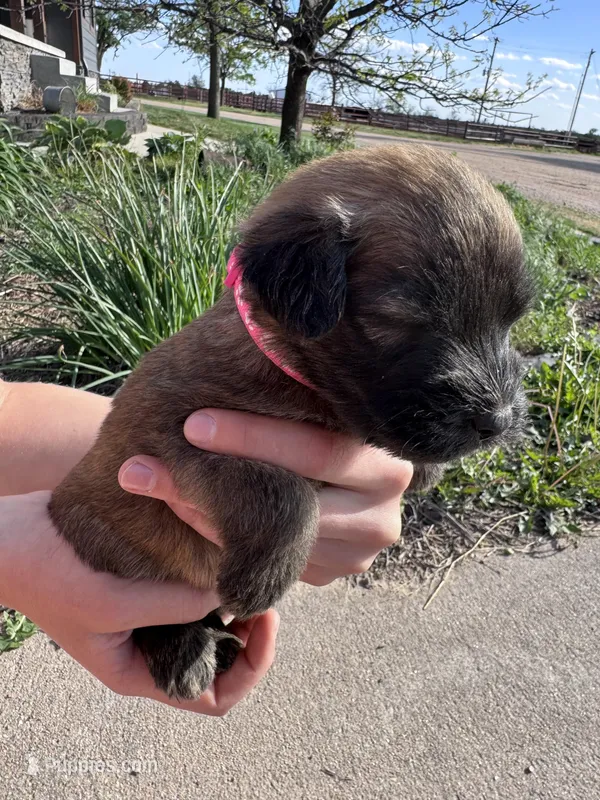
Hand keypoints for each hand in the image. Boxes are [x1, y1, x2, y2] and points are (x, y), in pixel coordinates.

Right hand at [0, 492, 277, 714]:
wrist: (14, 538)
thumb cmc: (51, 577)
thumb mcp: (111, 601)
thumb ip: (171, 604)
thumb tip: (228, 597)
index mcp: (142, 672)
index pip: (215, 696)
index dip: (251, 666)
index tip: (264, 619)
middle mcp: (153, 649)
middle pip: (222, 658)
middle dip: (251, 629)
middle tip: (262, 587)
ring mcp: (150, 617)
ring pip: (211, 620)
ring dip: (233, 598)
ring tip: (248, 565)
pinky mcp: (148, 585)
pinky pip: (191, 588)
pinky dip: (211, 574)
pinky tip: (221, 547)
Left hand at [119, 409, 411, 584]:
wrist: (333, 476)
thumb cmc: (312, 419)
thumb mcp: (312, 402)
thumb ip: (294, 381)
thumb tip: (237, 312)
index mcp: (391, 457)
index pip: (322, 450)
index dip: (254, 438)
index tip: (192, 422)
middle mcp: (386, 511)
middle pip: (293, 501)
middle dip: (217, 481)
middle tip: (145, 467)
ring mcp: (362, 550)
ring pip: (272, 541)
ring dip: (204, 514)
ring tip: (150, 486)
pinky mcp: (333, 572)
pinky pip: (269, 563)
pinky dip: (219, 539)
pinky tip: (182, 511)